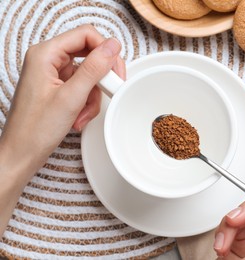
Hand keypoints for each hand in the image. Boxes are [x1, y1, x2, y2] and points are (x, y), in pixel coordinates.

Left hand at [0, 25, 124, 234]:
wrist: (23, 153)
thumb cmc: (36, 128)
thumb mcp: (72, 96)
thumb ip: (94, 68)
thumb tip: (112, 46)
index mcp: (45, 54)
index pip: (85, 35)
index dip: (105, 50)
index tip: (115, 71)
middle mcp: (48, 60)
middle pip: (89, 54)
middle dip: (101, 77)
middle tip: (109, 90)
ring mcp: (53, 74)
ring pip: (89, 75)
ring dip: (93, 96)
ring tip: (83, 114)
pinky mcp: (58, 88)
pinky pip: (83, 88)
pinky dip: (86, 103)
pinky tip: (79, 117)